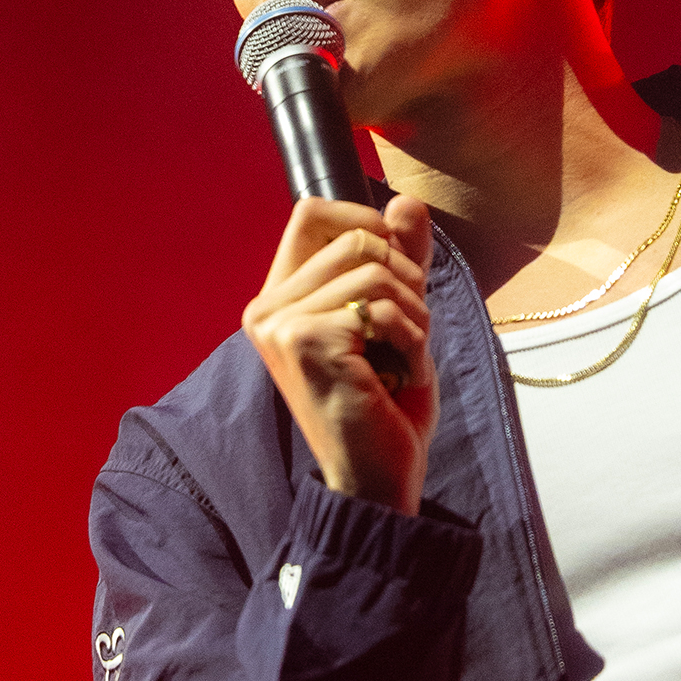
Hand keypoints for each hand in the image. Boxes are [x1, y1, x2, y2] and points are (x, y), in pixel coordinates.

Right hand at [243, 193, 437, 512]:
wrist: (379, 478)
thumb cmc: (386, 406)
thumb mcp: (399, 321)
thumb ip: (401, 261)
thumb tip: (408, 202)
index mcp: (280, 298)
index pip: (312, 213)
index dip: (368, 226)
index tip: (399, 274)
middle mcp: (268, 308)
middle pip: (354, 238)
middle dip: (406, 280)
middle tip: (408, 333)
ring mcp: (281, 324)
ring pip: (374, 269)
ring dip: (413, 315)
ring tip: (403, 360)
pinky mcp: (305, 341)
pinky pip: (382, 308)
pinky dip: (411, 340)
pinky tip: (399, 377)